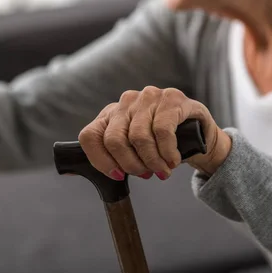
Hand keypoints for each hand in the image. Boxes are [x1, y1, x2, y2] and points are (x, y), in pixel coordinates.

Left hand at [78, 86, 231, 180]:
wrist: (199, 134)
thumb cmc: (160, 146)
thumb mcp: (132, 151)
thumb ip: (109, 158)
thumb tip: (73, 172)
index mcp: (110, 115)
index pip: (89, 136)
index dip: (100, 160)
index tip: (117, 175)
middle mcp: (125, 102)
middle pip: (114, 140)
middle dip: (129, 165)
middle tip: (145, 175)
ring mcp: (148, 97)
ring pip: (139, 138)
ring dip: (152, 162)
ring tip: (162, 170)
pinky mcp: (171, 98)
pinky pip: (162, 132)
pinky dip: (167, 153)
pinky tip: (172, 160)